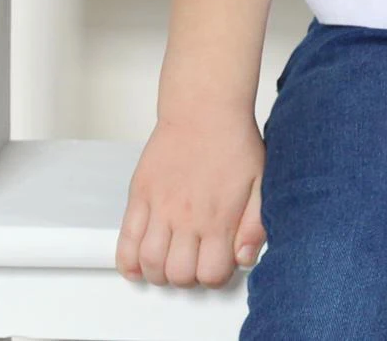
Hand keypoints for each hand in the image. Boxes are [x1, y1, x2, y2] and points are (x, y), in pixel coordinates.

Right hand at [115, 106, 266, 287]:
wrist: (206, 108)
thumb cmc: (234, 141)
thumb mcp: (261, 182)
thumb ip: (255, 225)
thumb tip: (245, 259)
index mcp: (219, 217)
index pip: (211, 274)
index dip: (215, 275)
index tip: (218, 264)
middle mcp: (187, 217)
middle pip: (178, 275)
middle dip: (187, 277)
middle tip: (193, 263)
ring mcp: (160, 208)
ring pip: (149, 263)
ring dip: (158, 273)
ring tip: (169, 262)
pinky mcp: (139, 196)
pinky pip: (125, 241)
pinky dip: (127, 261)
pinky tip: (138, 264)